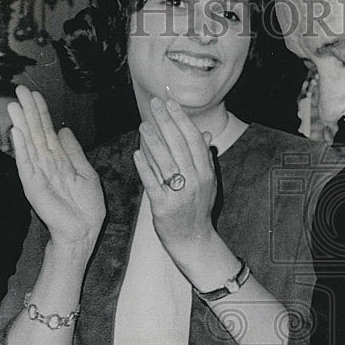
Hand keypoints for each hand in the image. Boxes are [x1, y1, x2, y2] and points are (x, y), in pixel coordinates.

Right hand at [9, 85, 104, 248]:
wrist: (84, 230)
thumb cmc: (86, 206)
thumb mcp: (85, 171)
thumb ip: (74, 151)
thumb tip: (63, 130)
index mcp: (58, 159)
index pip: (46, 130)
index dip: (41, 112)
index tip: (34, 94)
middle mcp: (45, 163)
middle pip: (34, 132)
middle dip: (28, 111)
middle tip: (19, 89)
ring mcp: (38, 173)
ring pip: (28, 143)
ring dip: (21, 124)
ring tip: (13, 105)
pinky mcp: (33, 186)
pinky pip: (26, 164)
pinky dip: (21, 148)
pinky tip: (16, 132)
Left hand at [134, 97, 217, 256]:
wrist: (194, 240)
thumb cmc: (198, 209)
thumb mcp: (208, 183)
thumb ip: (205, 158)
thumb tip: (206, 135)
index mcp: (206, 173)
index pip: (194, 140)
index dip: (182, 120)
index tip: (171, 104)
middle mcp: (195, 181)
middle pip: (180, 146)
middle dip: (166, 122)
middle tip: (155, 105)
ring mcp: (180, 194)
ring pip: (166, 162)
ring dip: (153, 141)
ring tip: (144, 125)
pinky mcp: (164, 207)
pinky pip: (153, 183)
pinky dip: (145, 167)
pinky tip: (137, 153)